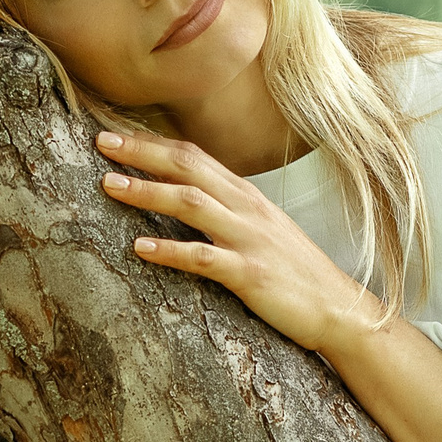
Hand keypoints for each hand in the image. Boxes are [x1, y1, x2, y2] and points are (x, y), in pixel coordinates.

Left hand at [97, 130, 378, 356]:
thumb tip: (184, 196)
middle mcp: (245, 208)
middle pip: (188, 168)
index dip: (153, 143)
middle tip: (102, 142)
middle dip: (143, 153)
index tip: (115, 132)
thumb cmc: (292, 270)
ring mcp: (248, 239)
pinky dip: (170, 251)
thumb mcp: (259, 229)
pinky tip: (139, 249)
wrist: (340, 309)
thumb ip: (224, 209)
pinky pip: (204, 259)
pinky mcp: (250, 275)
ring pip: (192, 204)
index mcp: (244, 195)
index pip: (194, 156)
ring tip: (109, 185)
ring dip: (148, 192)